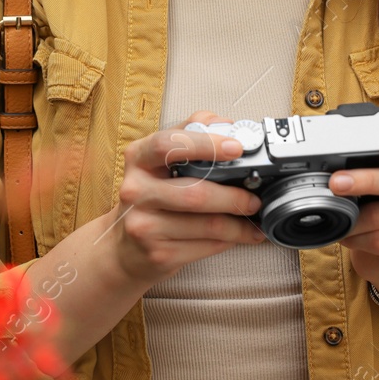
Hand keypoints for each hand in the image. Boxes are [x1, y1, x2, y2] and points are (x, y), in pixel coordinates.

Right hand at [111, 110, 264, 286]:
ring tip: (253, 218)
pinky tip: (241, 235)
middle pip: (195, 192)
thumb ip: (189, 135)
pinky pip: (206, 246)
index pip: (167, 145)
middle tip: (254, 197)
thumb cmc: (150, 197)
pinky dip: (231, 240)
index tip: (237, 148)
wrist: (124, 248)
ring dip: (239, 223)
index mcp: (138, 159)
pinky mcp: (158, 254)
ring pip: (207, 224)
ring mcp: (144, 225)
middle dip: (234, 196)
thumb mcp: (159, 162)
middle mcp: (136, 190)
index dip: (206, 145)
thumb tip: (227, 124)